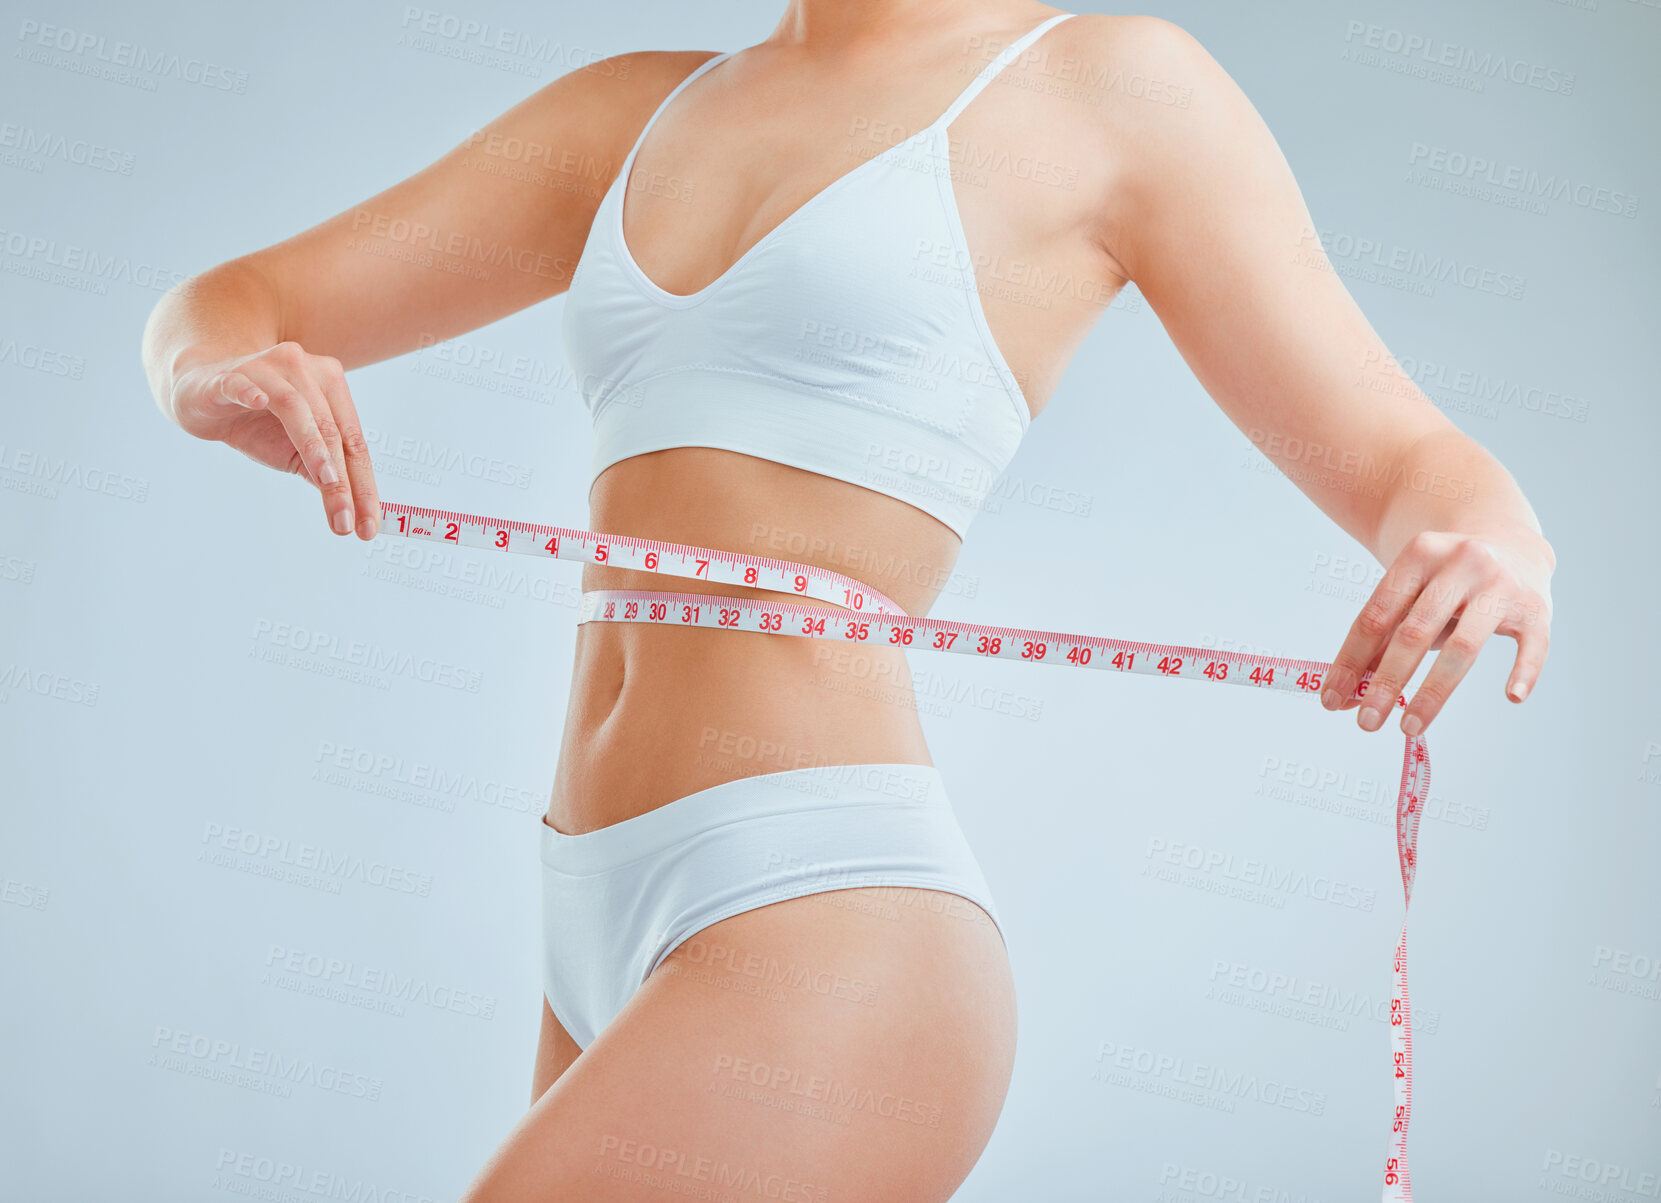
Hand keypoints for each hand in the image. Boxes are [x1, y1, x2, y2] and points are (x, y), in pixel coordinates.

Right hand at [170, 341, 379, 539]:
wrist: (202, 393)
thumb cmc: (257, 422)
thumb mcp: (296, 452)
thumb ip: (323, 473)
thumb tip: (354, 511)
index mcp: (330, 387)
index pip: (354, 441)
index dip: (364, 485)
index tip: (368, 528)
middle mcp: (305, 371)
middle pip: (332, 430)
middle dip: (342, 481)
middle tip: (346, 522)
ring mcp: (267, 370)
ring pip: (296, 408)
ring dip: (314, 448)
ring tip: (328, 482)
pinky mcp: (228, 376)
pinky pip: (240, 383)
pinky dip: (249, 392)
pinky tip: (257, 401)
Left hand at [1321, 531, 1553, 736]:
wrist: (1512, 543)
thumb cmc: (1447, 584)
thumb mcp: (1411, 597)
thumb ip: (1379, 643)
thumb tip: (1343, 698)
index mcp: (1419, 554)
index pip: (1375, 615)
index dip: (1350, 660)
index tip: (1331, 699)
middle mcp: (1461, 563)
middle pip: (1415, 631)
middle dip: (1386, 682)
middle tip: (1366, 722)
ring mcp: (1502, 584)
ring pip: (1464, 646)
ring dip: (1434, 692)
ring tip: (1410, 726)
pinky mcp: (1537, 607)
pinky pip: (1533, 644)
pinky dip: (1525, 671)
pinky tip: (1511, 697)